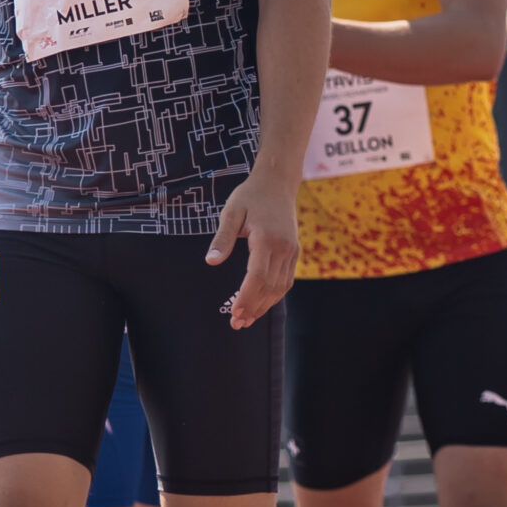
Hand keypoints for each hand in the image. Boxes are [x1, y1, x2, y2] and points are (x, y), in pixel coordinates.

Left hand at [207, 172, 298, 328]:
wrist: (277, 182)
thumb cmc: (250, 196)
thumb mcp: (231, 212)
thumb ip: (222, 238)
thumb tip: (211, 262)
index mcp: (267, 239)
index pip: (258, 277)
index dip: (247, 298)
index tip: (235, 314)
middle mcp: (284, 248)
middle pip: (270, 287)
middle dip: (253, 308)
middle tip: (236, 324)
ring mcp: (292, 250)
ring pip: (280, 287)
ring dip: (265, 305)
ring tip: (247, 320)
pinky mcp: (294, 251)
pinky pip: (286, 280)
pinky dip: (274, 295)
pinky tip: (262, 304)